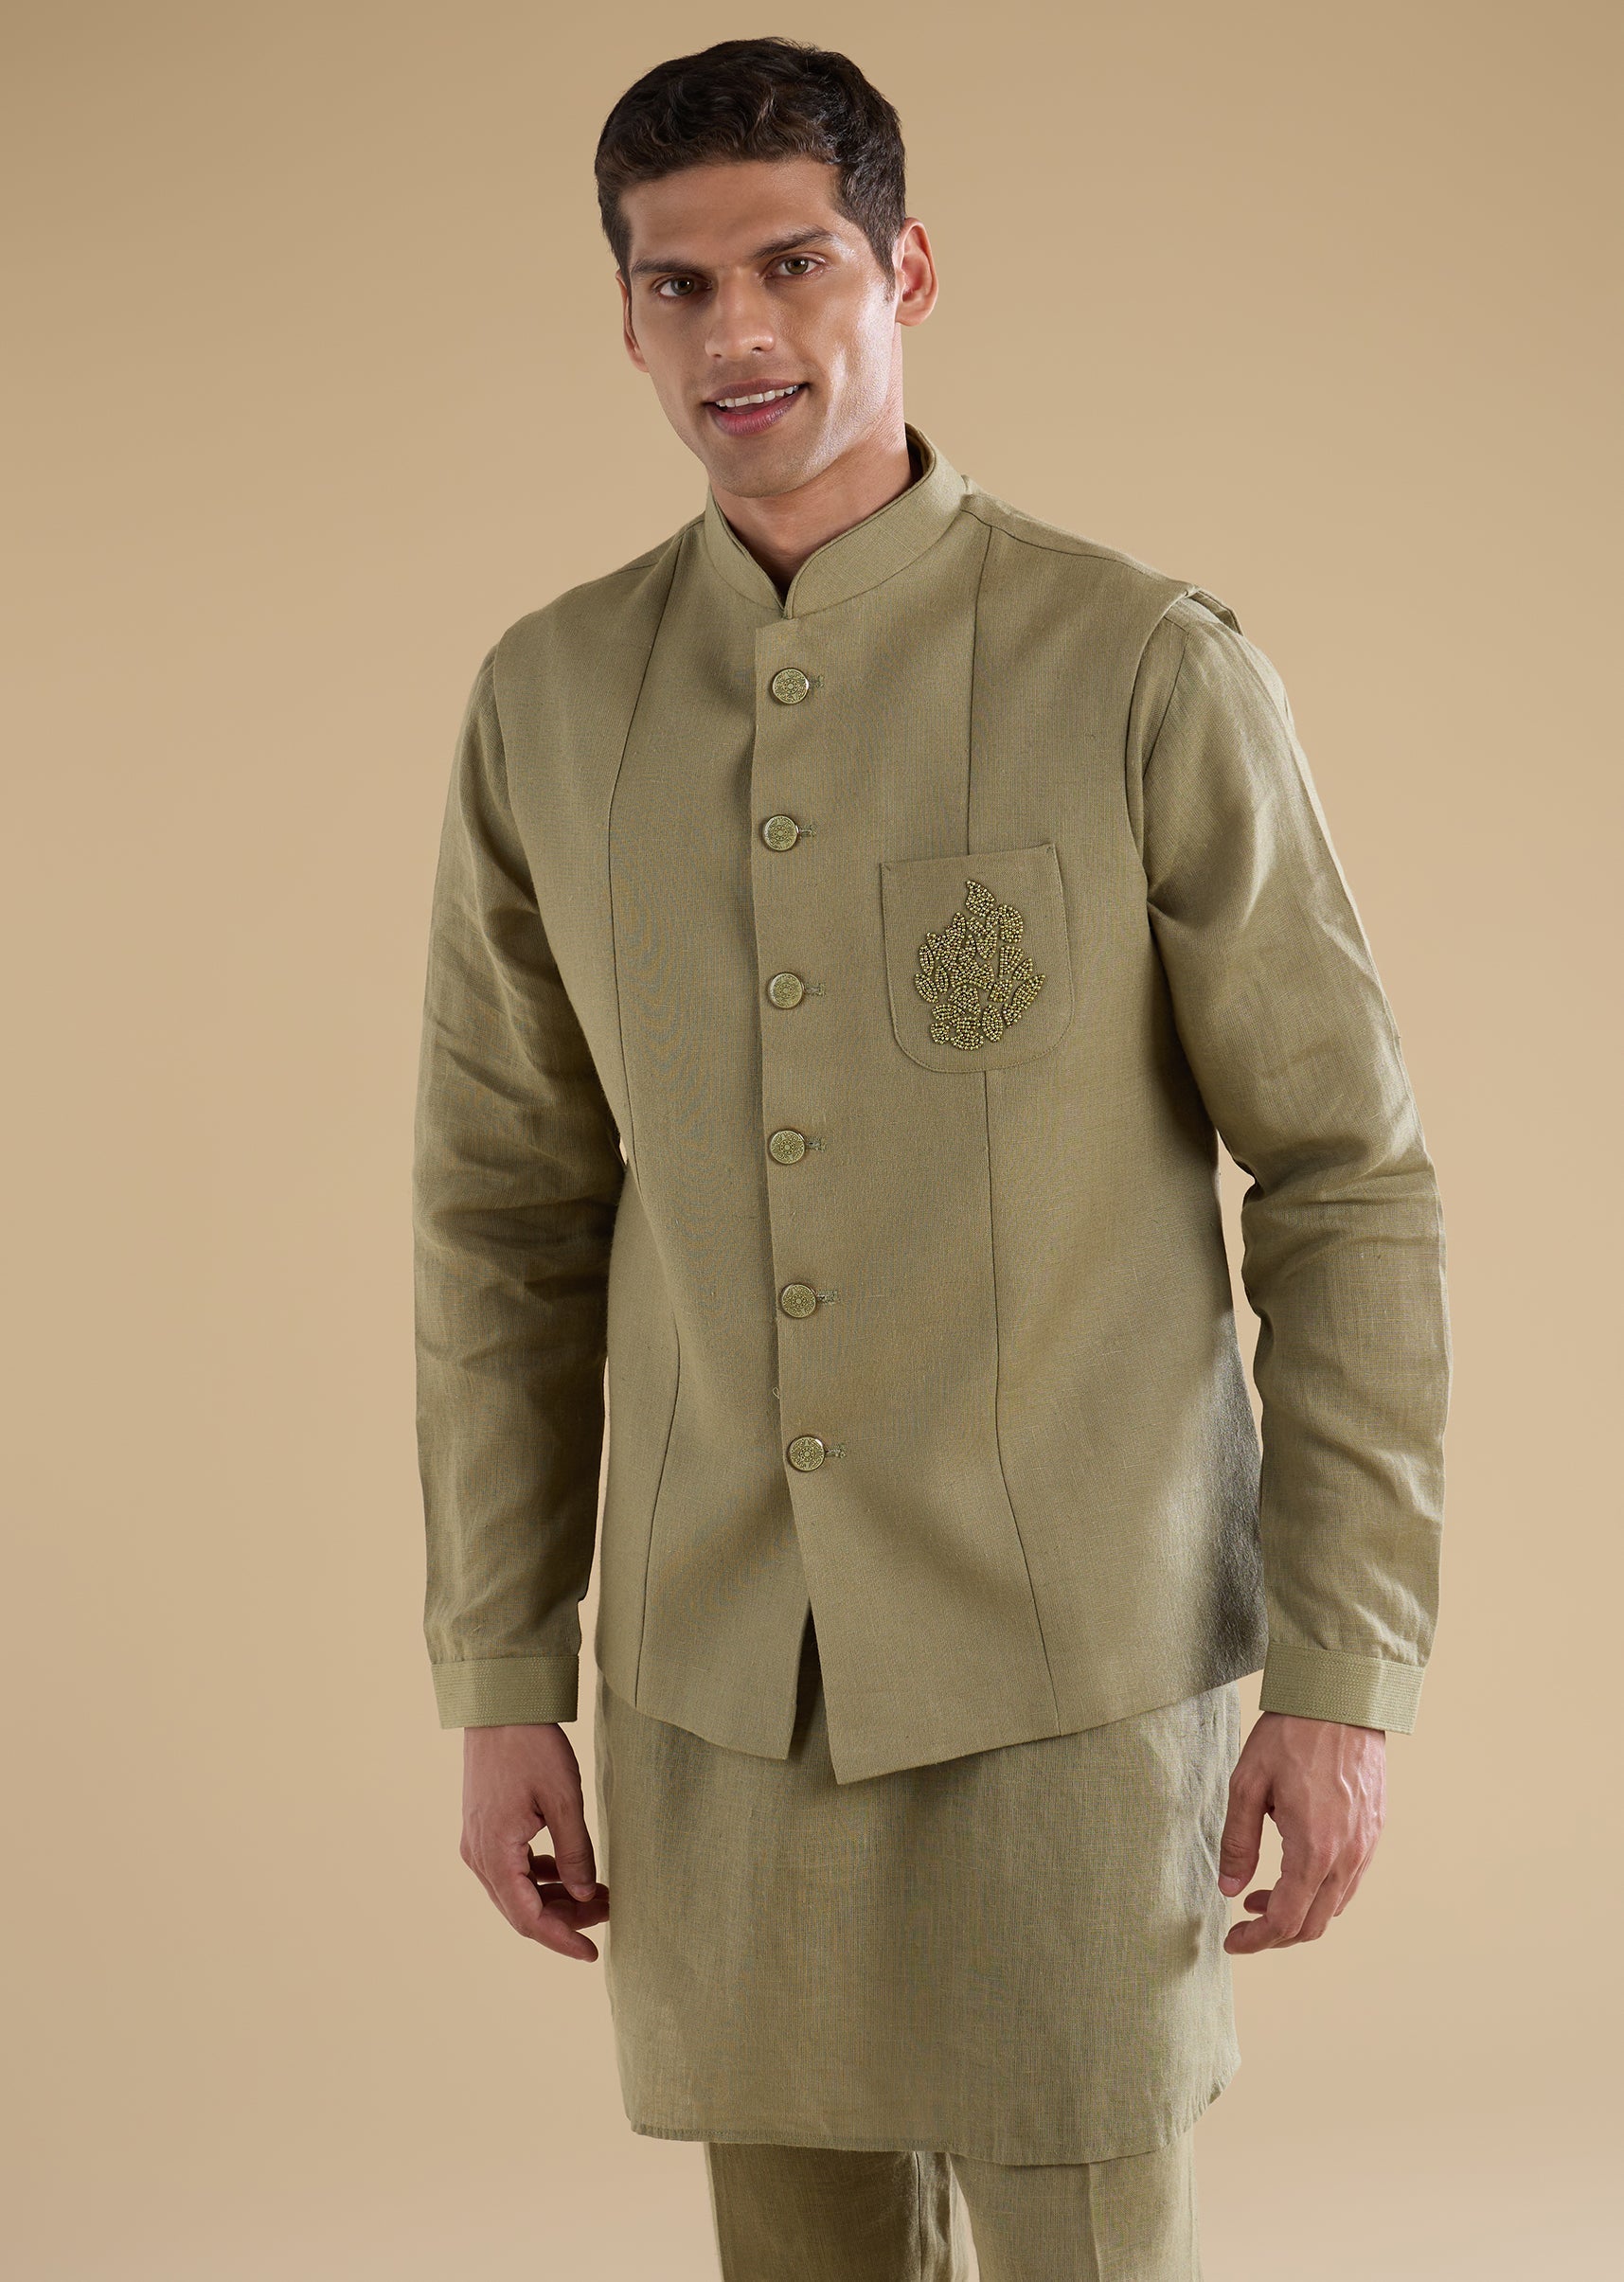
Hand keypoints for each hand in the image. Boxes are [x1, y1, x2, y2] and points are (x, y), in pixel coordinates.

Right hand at [460, 1722, 609, 1961]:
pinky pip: (511, 1869)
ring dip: (556, 1896)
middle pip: (521, 1909)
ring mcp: (477, 1841)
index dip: (562, 1939)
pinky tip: (569, 1868)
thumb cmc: (532, 1746)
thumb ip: (575, 1852)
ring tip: (598, 1891)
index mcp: (494, 1853)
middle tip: (609, 1910)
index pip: (528, 1919)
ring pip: (517, 1891)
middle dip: (566, 1917)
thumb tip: (585, 1895)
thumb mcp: (564, 1800)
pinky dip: (540, 1876)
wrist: (501, 1704)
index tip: (593, 1953)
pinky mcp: (484, 1828)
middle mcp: (478, 1855)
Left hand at [1217, 1710, 1384, 1952]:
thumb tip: (1229, 1888)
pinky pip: (1349, 1882)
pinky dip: (1320, 1891)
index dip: (1255, 1940)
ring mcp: (1366, 1846)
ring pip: (1334, 1907)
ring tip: (1262, 1894)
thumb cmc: (1291, 1735)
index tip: (1231, 1941)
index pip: (1285, 1921)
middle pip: (1313, 1925)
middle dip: (1275, 1935)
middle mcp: (1347, 1858)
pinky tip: (1296, 1870)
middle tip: (1244, 1925)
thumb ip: (1238, 1841)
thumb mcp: (1248, 1783)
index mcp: (1315, 1851)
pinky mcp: (1374, 1831)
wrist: (1341, 1698)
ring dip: (1298, 1912)